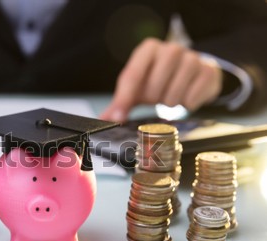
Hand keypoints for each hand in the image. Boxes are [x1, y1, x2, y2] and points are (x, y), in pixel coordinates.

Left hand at [100, 38, 221, 121]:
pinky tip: (186, 95)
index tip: (118, 117)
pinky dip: (187, 104)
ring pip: (173, 96)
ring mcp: (192, 58)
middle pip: (153, 89)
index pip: (132, 76)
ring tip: (171, 95)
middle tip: (157, 96)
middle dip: (152, 99)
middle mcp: (170, 49)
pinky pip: (192, 100)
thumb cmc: (158, 79)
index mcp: (148, 50)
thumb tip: (104, 119)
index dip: (124, 99)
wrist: (192, 73)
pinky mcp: (208, 71)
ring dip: (170, 103)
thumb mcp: (137, 88)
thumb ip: (120, 103)